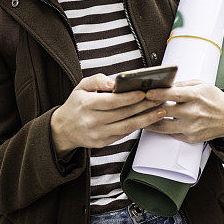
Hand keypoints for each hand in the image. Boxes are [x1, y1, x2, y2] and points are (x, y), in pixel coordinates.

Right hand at [50, 73, 166, 154]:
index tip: (143, 92)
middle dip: (144, 106)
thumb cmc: (76, 104)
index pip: (111, 101)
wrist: (63, 129)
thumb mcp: (80, 87)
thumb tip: (114, 82)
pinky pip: (124, 133)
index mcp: (86, 105)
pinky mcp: (103, 143)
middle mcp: (92, 121)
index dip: (129, 97)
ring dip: (146, 118)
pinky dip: (138, 126)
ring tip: (161, 110)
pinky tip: (149, 118)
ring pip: (127, 126)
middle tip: (159, 98)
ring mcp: (98, 134)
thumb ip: (96, 80)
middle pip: (123, 114)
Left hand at [143, 79, 223, 143]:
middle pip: (164, 112)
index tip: (146, 92)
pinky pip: (170, 134)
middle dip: (149, 108)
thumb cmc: (214, 99)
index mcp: (196, 96)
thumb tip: (164, 85)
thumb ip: (182, 84)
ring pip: (163, 127)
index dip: (157, 94)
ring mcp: (191, 128)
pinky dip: (161, 128)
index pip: (173, 95)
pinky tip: (153, 123)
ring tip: (140, 116)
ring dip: (150, 121)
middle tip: (138, 104)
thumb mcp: (201, 85)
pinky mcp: (190, 138)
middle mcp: (193, 113)